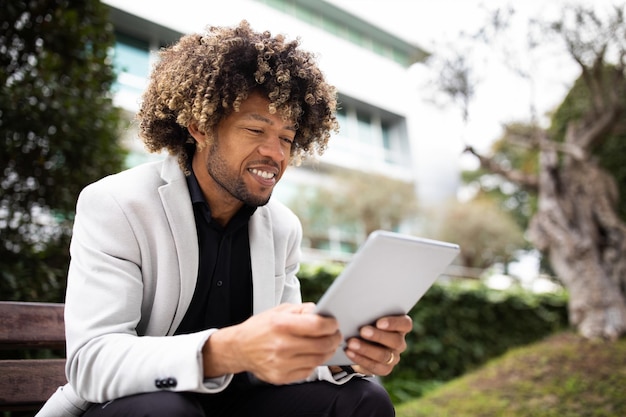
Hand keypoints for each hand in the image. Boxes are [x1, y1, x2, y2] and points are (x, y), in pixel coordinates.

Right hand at [203, 303, 341, 383]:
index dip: (331, 325)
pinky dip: (314, 363)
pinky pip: (308, 371)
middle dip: (334, 338)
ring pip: (318, 360)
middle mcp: (281, 345)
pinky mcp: (281, 377)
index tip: (334, 323)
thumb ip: (302, 310)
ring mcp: (281, 364)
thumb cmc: (260, 328)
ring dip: (328, 351)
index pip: (317, 326)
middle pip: (322, 345)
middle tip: (336, 334)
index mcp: (281, 325)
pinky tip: (313, 355)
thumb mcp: (279, 310)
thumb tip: (322, 313)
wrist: (239, 348)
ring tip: (328, 344)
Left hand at [345, 314, 411, 375]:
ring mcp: (394, 357)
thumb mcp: (369, 318)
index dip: (394, 323)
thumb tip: (357, 308)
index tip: (379, 322)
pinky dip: (360, 358)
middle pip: (395, 340)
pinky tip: (349, 352)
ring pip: (384, 355)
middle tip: (362, 331)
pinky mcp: (385, 369)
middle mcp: (400, 342)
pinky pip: (374, 366)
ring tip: (351, 343)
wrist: (361, 345)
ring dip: (366, 349)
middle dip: (378, 336)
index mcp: (400, 327)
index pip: (405, 324)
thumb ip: (369, 314)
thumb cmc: (366, 325)